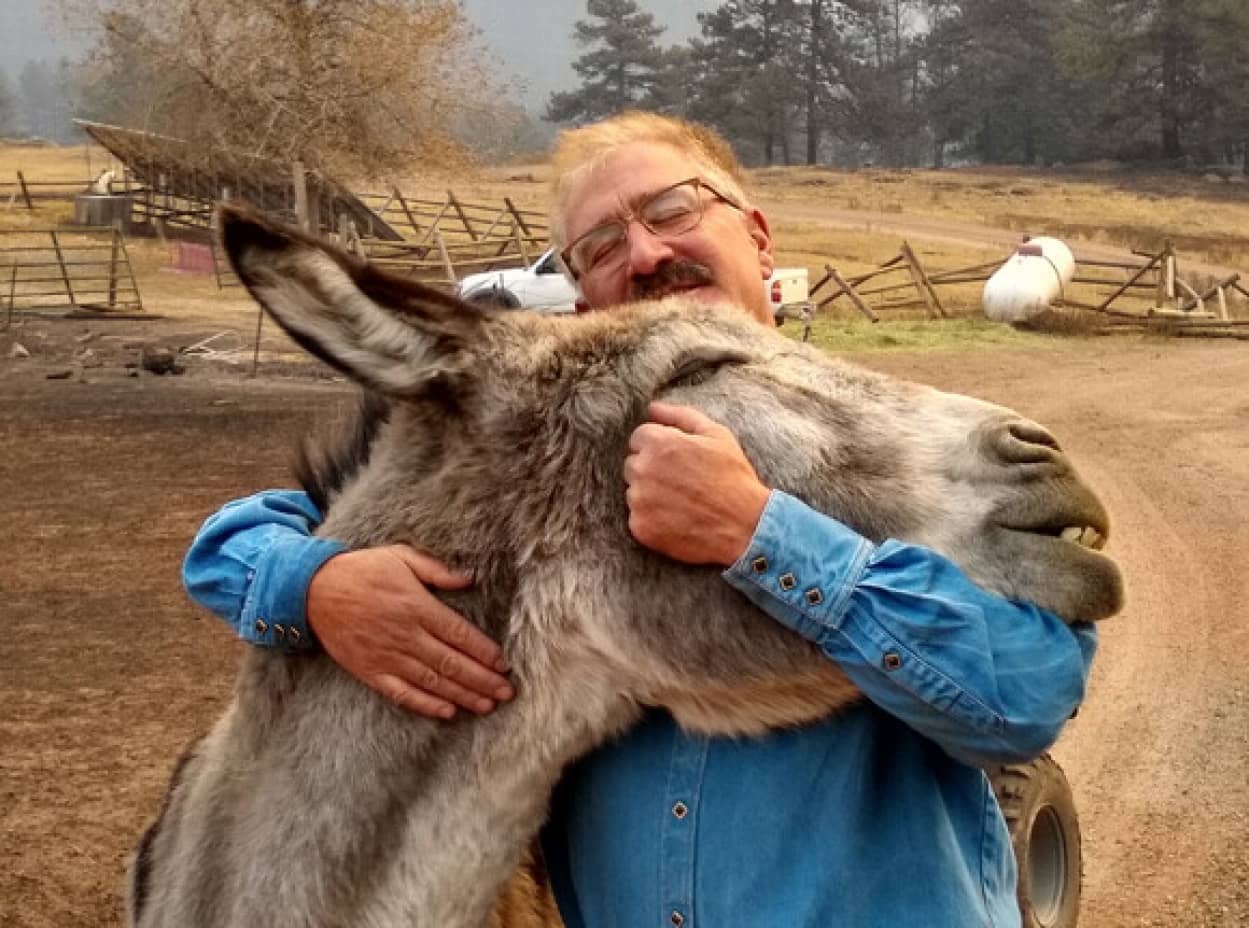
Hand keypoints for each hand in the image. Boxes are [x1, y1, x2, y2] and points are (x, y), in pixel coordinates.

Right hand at [306, 545, 513, 718]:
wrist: (314, 591)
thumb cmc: (363, 570)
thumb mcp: (400, 556)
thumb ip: (436, 569)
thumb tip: (468, 579)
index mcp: (416, 606)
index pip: (459, 634)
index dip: (484, 652)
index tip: (504, 665)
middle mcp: (405, 635)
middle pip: (452, 663)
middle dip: (483, 680)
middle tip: (507, 693)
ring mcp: (387, 656)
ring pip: (433, 682)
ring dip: (463, 696)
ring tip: (488, 705)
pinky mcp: (371, 672)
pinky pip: (403, 694)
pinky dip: (426, 705)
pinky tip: (448, 712)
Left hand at [623, 401, 770, 565]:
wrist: (745, 526)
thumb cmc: (733, 477)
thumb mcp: (716, 435)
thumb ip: (680, 415)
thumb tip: (652, 407)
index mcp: (658, 443)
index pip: (639, 438)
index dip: (659, 447)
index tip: (678, 461)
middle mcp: (643, 470)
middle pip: (632, 465)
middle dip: (652, 470)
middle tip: (682, 483)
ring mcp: (639, 500)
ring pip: (634, 492)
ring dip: (650, 495)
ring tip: (682, 502)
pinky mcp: (640, 527)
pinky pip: (637, 518)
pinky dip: (652, 520)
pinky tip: (677, 520)